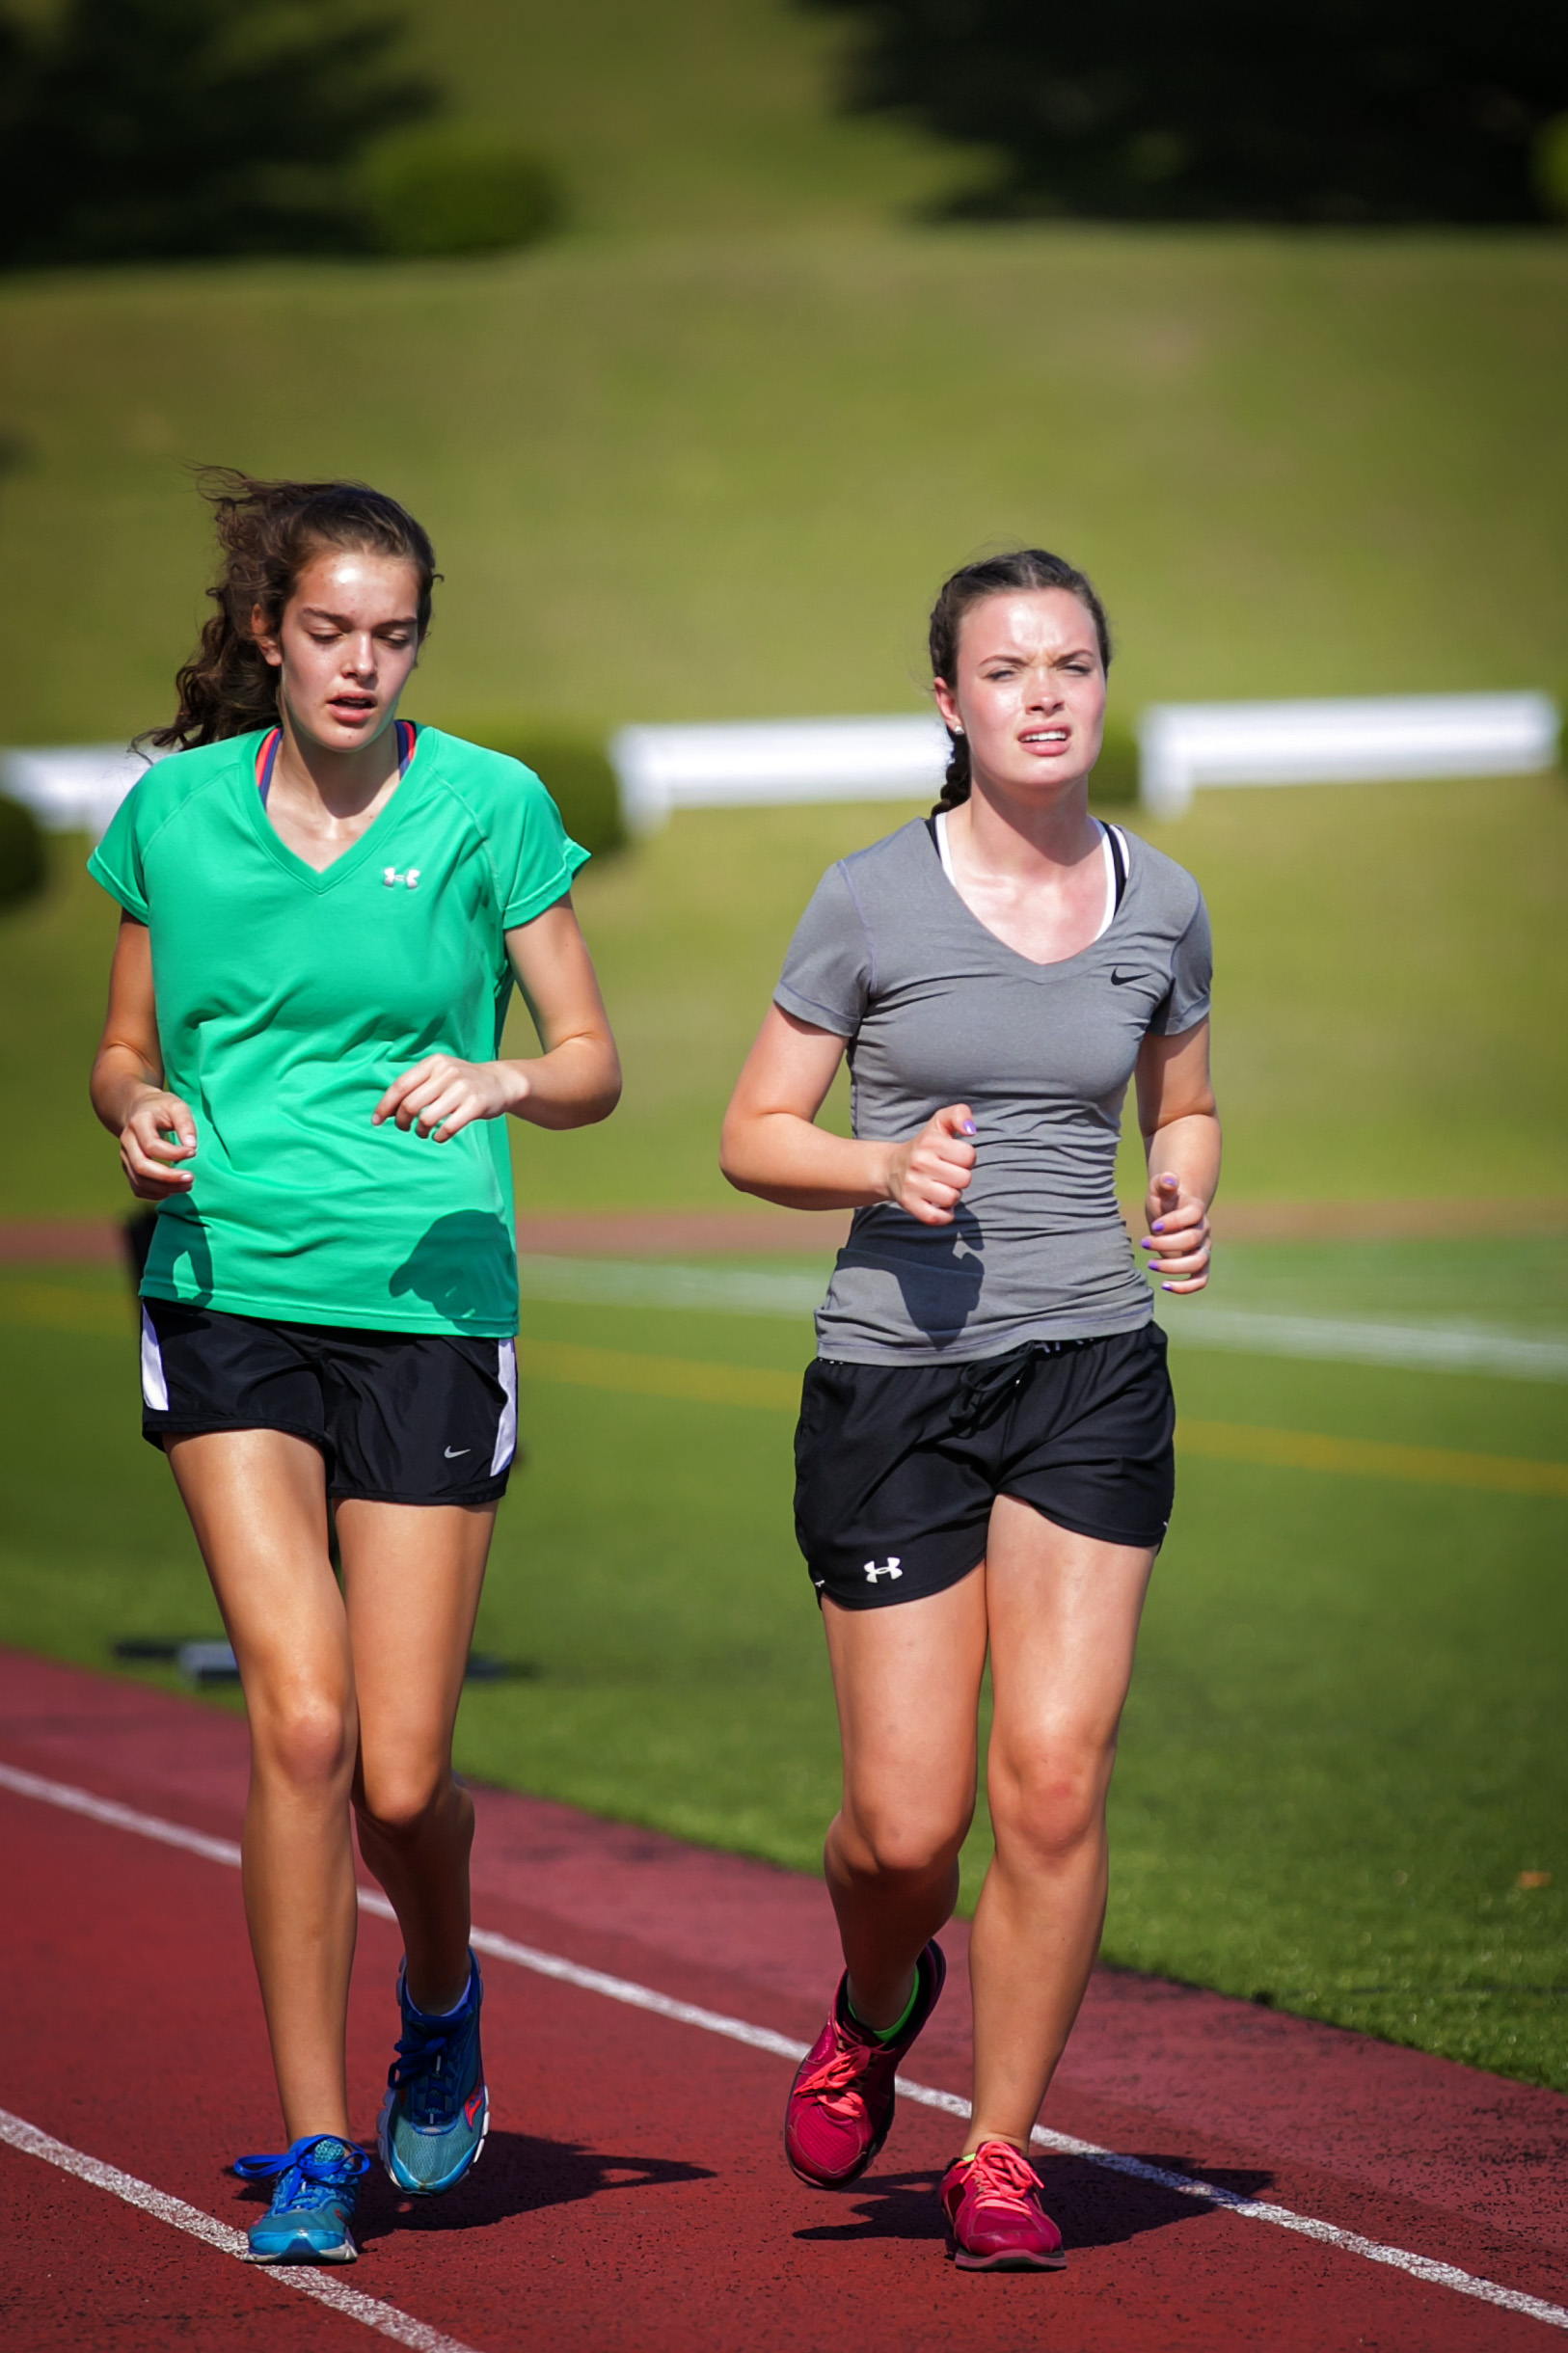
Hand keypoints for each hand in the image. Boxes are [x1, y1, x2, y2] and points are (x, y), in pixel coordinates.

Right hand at [119, 1088, 197, 1200]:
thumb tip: (192, 1147)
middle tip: (191, 1179)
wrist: (138, 1109)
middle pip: (142, 1167)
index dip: (174, 1153)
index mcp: (138, 1123)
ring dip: (164, 1188)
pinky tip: (173, 1190)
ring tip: (187, 1186)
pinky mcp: (128, 1167)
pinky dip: (155, 1194)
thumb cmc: (161, 1107)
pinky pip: (137, 1187)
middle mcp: (127, 1141)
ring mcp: (125, 1156)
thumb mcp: (176, 1106)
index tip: (193, 1153)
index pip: (152, 1145)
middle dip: (168, 1177)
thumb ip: (186, 1123)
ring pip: (139, 1181)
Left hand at [372, 1056, 523, 1141]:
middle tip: (404, 1128)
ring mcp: (463, 1088)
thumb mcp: (439, 1073)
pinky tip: (439, 1136)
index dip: (385, 1106)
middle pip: (411, 1104)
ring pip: (427, 1118)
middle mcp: (447, 1072)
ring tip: (422, 1132)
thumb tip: (386, 1110)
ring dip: (420, 1131)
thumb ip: (416, 1085)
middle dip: (402, 1122)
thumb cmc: (461, 1082)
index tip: (376, 1121)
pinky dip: (438, 1137)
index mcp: (433, 1063)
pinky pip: (448, 1128)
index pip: (400, 1086)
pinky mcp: (476, 1104)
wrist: (500, 1082)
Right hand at [883, 1104, 976, 1225]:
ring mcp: (912, 1185)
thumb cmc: (925, 1145)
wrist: (891, 1167)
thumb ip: (959, 1114)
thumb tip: (971, 1129)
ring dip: (953, 1195)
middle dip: (961, 1177)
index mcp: (929, 1141)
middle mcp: (919, 1162)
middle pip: (964, 1179)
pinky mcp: (909, 1204)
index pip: (969, 1155)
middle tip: (948, 1173)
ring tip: (942, 1187)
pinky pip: (938, 1217)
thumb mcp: (940, 1122)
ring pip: (953, 1198)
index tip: (955, 1157)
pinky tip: (940, 1205)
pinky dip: (944, 1215)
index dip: (967, 1158)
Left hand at [1140, 1170, 1210, 1292]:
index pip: (1193, 1215)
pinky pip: (1200, 1280)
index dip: (1175, 1222)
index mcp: (1195, 1210)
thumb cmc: (1164, 1201)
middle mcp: (1203, 1230)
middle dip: (1166, 1244)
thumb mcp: (1159, 1189)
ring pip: (1198, 1262)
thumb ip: (1163, 1183)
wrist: (1172, 1213)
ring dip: (1174, 1267)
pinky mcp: (1198, 1265)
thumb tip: (1171, 1179)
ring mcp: (1203, 1248)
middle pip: (1193, 1240)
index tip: (1154, 1226)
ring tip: (1150, 1264)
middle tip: (1144, 1242)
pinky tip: (1164, 1285)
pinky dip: (1185, 1287)